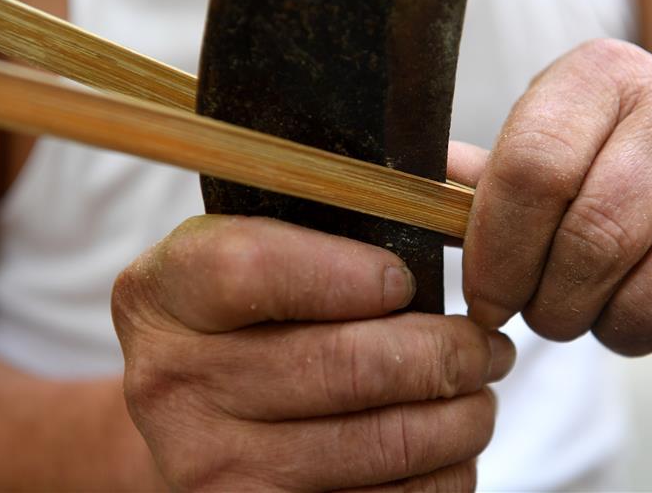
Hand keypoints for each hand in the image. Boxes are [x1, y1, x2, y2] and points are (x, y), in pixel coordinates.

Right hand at [112, 215, 513, 490]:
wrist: (194, 418)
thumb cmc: (244, 318)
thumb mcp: (250, 248)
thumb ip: (332, 211)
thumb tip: (462, 187)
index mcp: (164, 293)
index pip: (254, 269)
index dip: (349, 273)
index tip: (406, 281)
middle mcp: (172, 383)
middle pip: (345, 366)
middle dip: (449, 353)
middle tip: (488, 345)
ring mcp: (212, 467)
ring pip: (384, 442)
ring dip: (462, 417)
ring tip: (477, 391)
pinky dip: (442, 474)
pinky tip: (446, 444)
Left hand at [454, 39, 651, 364]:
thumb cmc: (623, 174)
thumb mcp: (556, 152)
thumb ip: (492, 180)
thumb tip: (414, 196)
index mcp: (605, 73)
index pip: (530, 171)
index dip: (496, 255)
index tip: (487, 299)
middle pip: (590, 241)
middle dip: (552, 306)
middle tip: (550, 313)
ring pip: (648, 301)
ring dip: (613, 330)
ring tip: (613, 307)